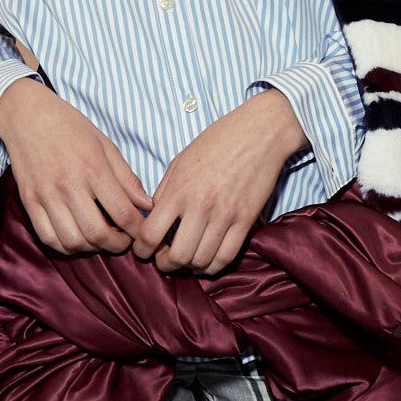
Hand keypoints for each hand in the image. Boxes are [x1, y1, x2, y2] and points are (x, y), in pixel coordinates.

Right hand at [0, 78, 151, 255]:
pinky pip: (47, 237)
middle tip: (123, 241)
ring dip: (92, 248)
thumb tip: (146, 204)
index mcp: (93, 168)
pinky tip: (76, 238)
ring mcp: (46, 195)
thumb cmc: (70, 126)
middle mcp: (69, 184)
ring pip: (72, 241)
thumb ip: (126, 177)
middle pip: (98, 233)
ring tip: (100, 239)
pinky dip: (65, 246)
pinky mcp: (29, 201)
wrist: (28, 115)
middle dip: (117, 245)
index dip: (138, 230)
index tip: (142, 232)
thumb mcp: (105, 144)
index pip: (123, 213)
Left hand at [132, 89, 305, 275]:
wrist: (259, 132)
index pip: (151, 233)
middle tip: (163, 260)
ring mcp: (225, 216)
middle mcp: (200, 206)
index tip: (143, 251)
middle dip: (165, 264)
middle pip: (177, 256)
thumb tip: (154, 216)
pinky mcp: (246, 221)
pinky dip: (213, 266)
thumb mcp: (181, 160)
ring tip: (185, 260)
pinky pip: (226, 257)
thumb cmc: (217, 141)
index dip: (142, 249)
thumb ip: (165, 190)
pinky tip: (206, 260)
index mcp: (179, 189)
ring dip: (189, 267)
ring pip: (202, 261)